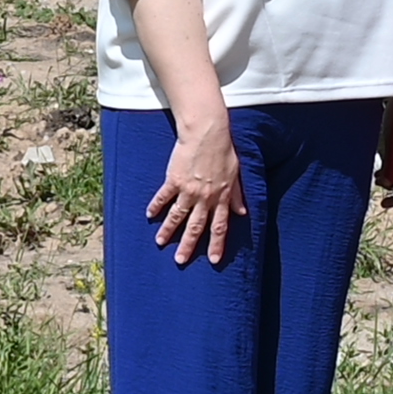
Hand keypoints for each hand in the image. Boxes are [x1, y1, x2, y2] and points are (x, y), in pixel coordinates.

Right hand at [150, 119, 245, 264]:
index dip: (217, 244)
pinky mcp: (174, 180)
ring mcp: (188, 190)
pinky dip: (156, 206)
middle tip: (181, 261)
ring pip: (177, 216)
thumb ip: (237, 195)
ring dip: (168, 231)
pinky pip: (163, 196)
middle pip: (196, 226)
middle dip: (189, 245)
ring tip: (161, 242)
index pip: (219, 226)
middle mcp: (205, 198)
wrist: (207, 133)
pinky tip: (150, 215)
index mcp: (221, 197)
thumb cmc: (223, 151)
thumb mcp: (236, 174)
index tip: (214, 260)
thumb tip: (242, 212)